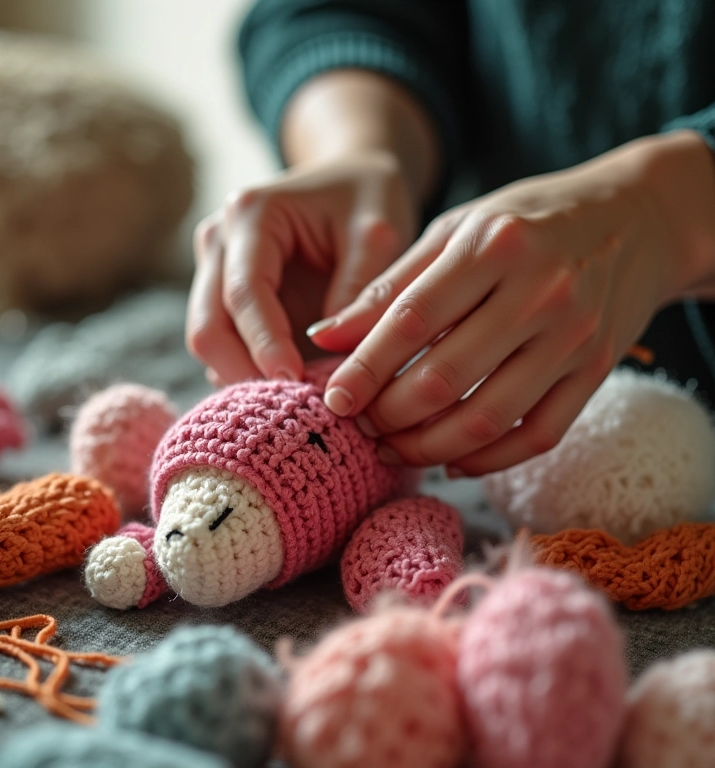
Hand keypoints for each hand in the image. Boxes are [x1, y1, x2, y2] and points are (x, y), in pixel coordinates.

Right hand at [186, 151, 417, 383]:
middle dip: (244, 372)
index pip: (245, 293)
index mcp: (252, 214)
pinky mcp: (226, 294)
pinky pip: (226, 344)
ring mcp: (216, 268)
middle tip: (292, 408)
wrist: (352, 178)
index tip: (296, 384)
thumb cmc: (369, 197)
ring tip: (296, 403)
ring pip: (209, 341)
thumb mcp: (379, 233)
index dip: (266, 345)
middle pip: (207, 326)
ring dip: (244, 377)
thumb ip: (358, 289)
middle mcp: (220, 239)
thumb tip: (327, 351)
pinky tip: (290, 389)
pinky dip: (250, 371)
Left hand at [311, 132, 714, 475]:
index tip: (332, 398)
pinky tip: (449, 460)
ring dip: (428, 447)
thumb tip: (323, 337)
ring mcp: (575, 336)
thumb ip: (390, 285)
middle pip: (444, 378)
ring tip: (392, 448)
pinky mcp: (598, 369)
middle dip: (389, 415)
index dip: (364, 368)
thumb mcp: (455, 231)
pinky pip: (537, 434)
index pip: (412, 321)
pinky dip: (487, 460)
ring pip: (487, 418)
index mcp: (492, 244)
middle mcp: (539, 291)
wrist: (639, 218)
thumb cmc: (528, 220)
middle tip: (359, 424)